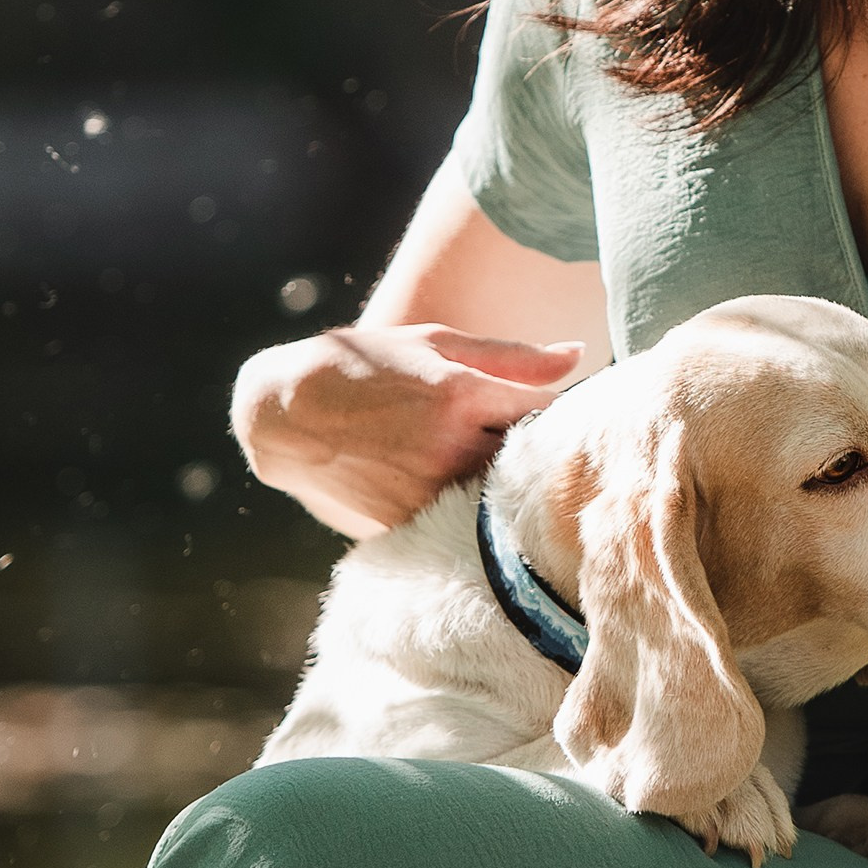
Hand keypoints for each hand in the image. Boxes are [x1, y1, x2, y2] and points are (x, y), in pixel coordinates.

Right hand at [232, 321, 582, 537]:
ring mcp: (426, 492)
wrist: (287, 410)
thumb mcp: (438, 343)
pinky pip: (461, 522)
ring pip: (498, 500)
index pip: (548, 414)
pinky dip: (470, 510)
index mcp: (463, 395)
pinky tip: (455, 487)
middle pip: (530, 465)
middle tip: (539, 447)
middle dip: (538, 456)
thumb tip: (580, 355)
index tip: (563, 416)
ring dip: (505, 488)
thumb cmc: (371, 364)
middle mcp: (448, 448)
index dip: (561, 415)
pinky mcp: (405, 524)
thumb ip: (515, 357)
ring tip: (486, 464)